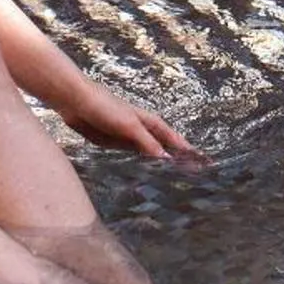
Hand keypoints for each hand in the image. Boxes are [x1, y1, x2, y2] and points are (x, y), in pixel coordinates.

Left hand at [61, 79, 202, 163]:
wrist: (77, 102)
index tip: (206, 163)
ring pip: (151, 156)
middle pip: (166, 149)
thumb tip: (168, 160)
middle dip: (180, 161)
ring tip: (175, 182)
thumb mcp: (129, 126)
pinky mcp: (116, 144)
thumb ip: (147, 143)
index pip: (176, 141)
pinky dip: (143, 168)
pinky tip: (146, 177)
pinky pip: (134, 159)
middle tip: (196, 177)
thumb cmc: (105, 107)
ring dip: (162, 166)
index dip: (190, 152)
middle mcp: (143, 131)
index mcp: (151, 123)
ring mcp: (130, 138)